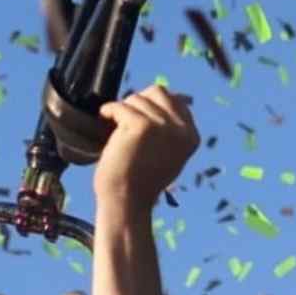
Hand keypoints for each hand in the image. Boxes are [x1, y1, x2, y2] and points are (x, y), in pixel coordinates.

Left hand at [92, 84, 199, 210]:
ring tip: (115, 129)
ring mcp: (162, 126)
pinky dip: (108, 111)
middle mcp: (181, 130)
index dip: (152, 103)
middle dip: (138, 101)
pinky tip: (104, 119)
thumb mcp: (168, 154)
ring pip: (137, 99)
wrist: (126, 202)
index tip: (137, 117)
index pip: (175, 99)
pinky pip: (120, 106)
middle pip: (157, 92)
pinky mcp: (141, 126)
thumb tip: (178, 95)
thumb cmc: (140, 181)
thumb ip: (173, 128)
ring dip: (122, 110)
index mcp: (191, 136)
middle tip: (124, 119)